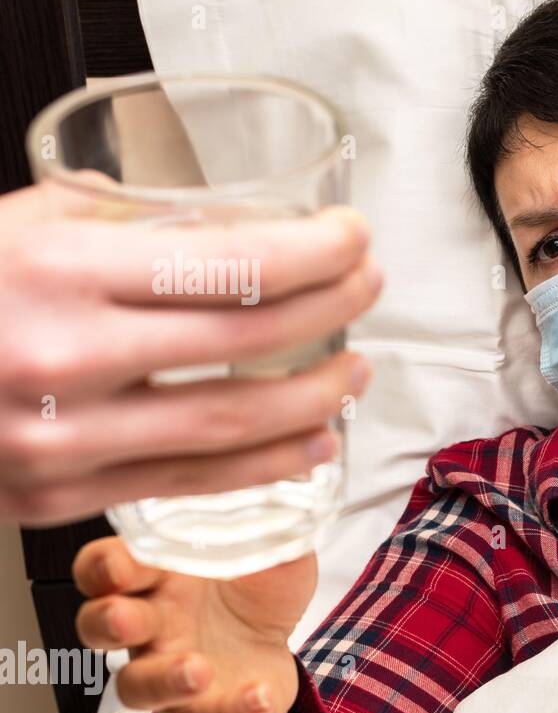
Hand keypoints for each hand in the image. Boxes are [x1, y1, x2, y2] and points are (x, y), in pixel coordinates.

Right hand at [0, 182, 381, 524]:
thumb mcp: (8, 224)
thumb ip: (108, 215)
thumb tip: (200, 218)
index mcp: (58, 271)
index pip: (232, 264)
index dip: (316, 252)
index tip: (353, 238)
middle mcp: (64, 359)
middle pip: (249, 339)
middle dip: (332, 308)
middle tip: (367, 288)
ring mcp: (62, 440)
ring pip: (233, 425)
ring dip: (315, 399)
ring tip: (355, 373)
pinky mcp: (57, 497)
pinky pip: (189, 482)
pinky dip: (264, 466)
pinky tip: (311, 445)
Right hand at [73, 535, 315, 712]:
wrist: (275, 655)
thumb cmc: (255, 595)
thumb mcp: (273, 552)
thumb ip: (271, 524)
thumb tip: (289, 483)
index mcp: (158, 575)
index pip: (107, 565)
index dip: (106, 563)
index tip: (125, 558)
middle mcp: (151, 622)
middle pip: (97, 623)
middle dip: (106, 618)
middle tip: (127, 615)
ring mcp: (167, 670)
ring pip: (133, 683)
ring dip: (160, 678)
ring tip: (197, 669)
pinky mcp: (197, 712)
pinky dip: (232, 710)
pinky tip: (260, 693)